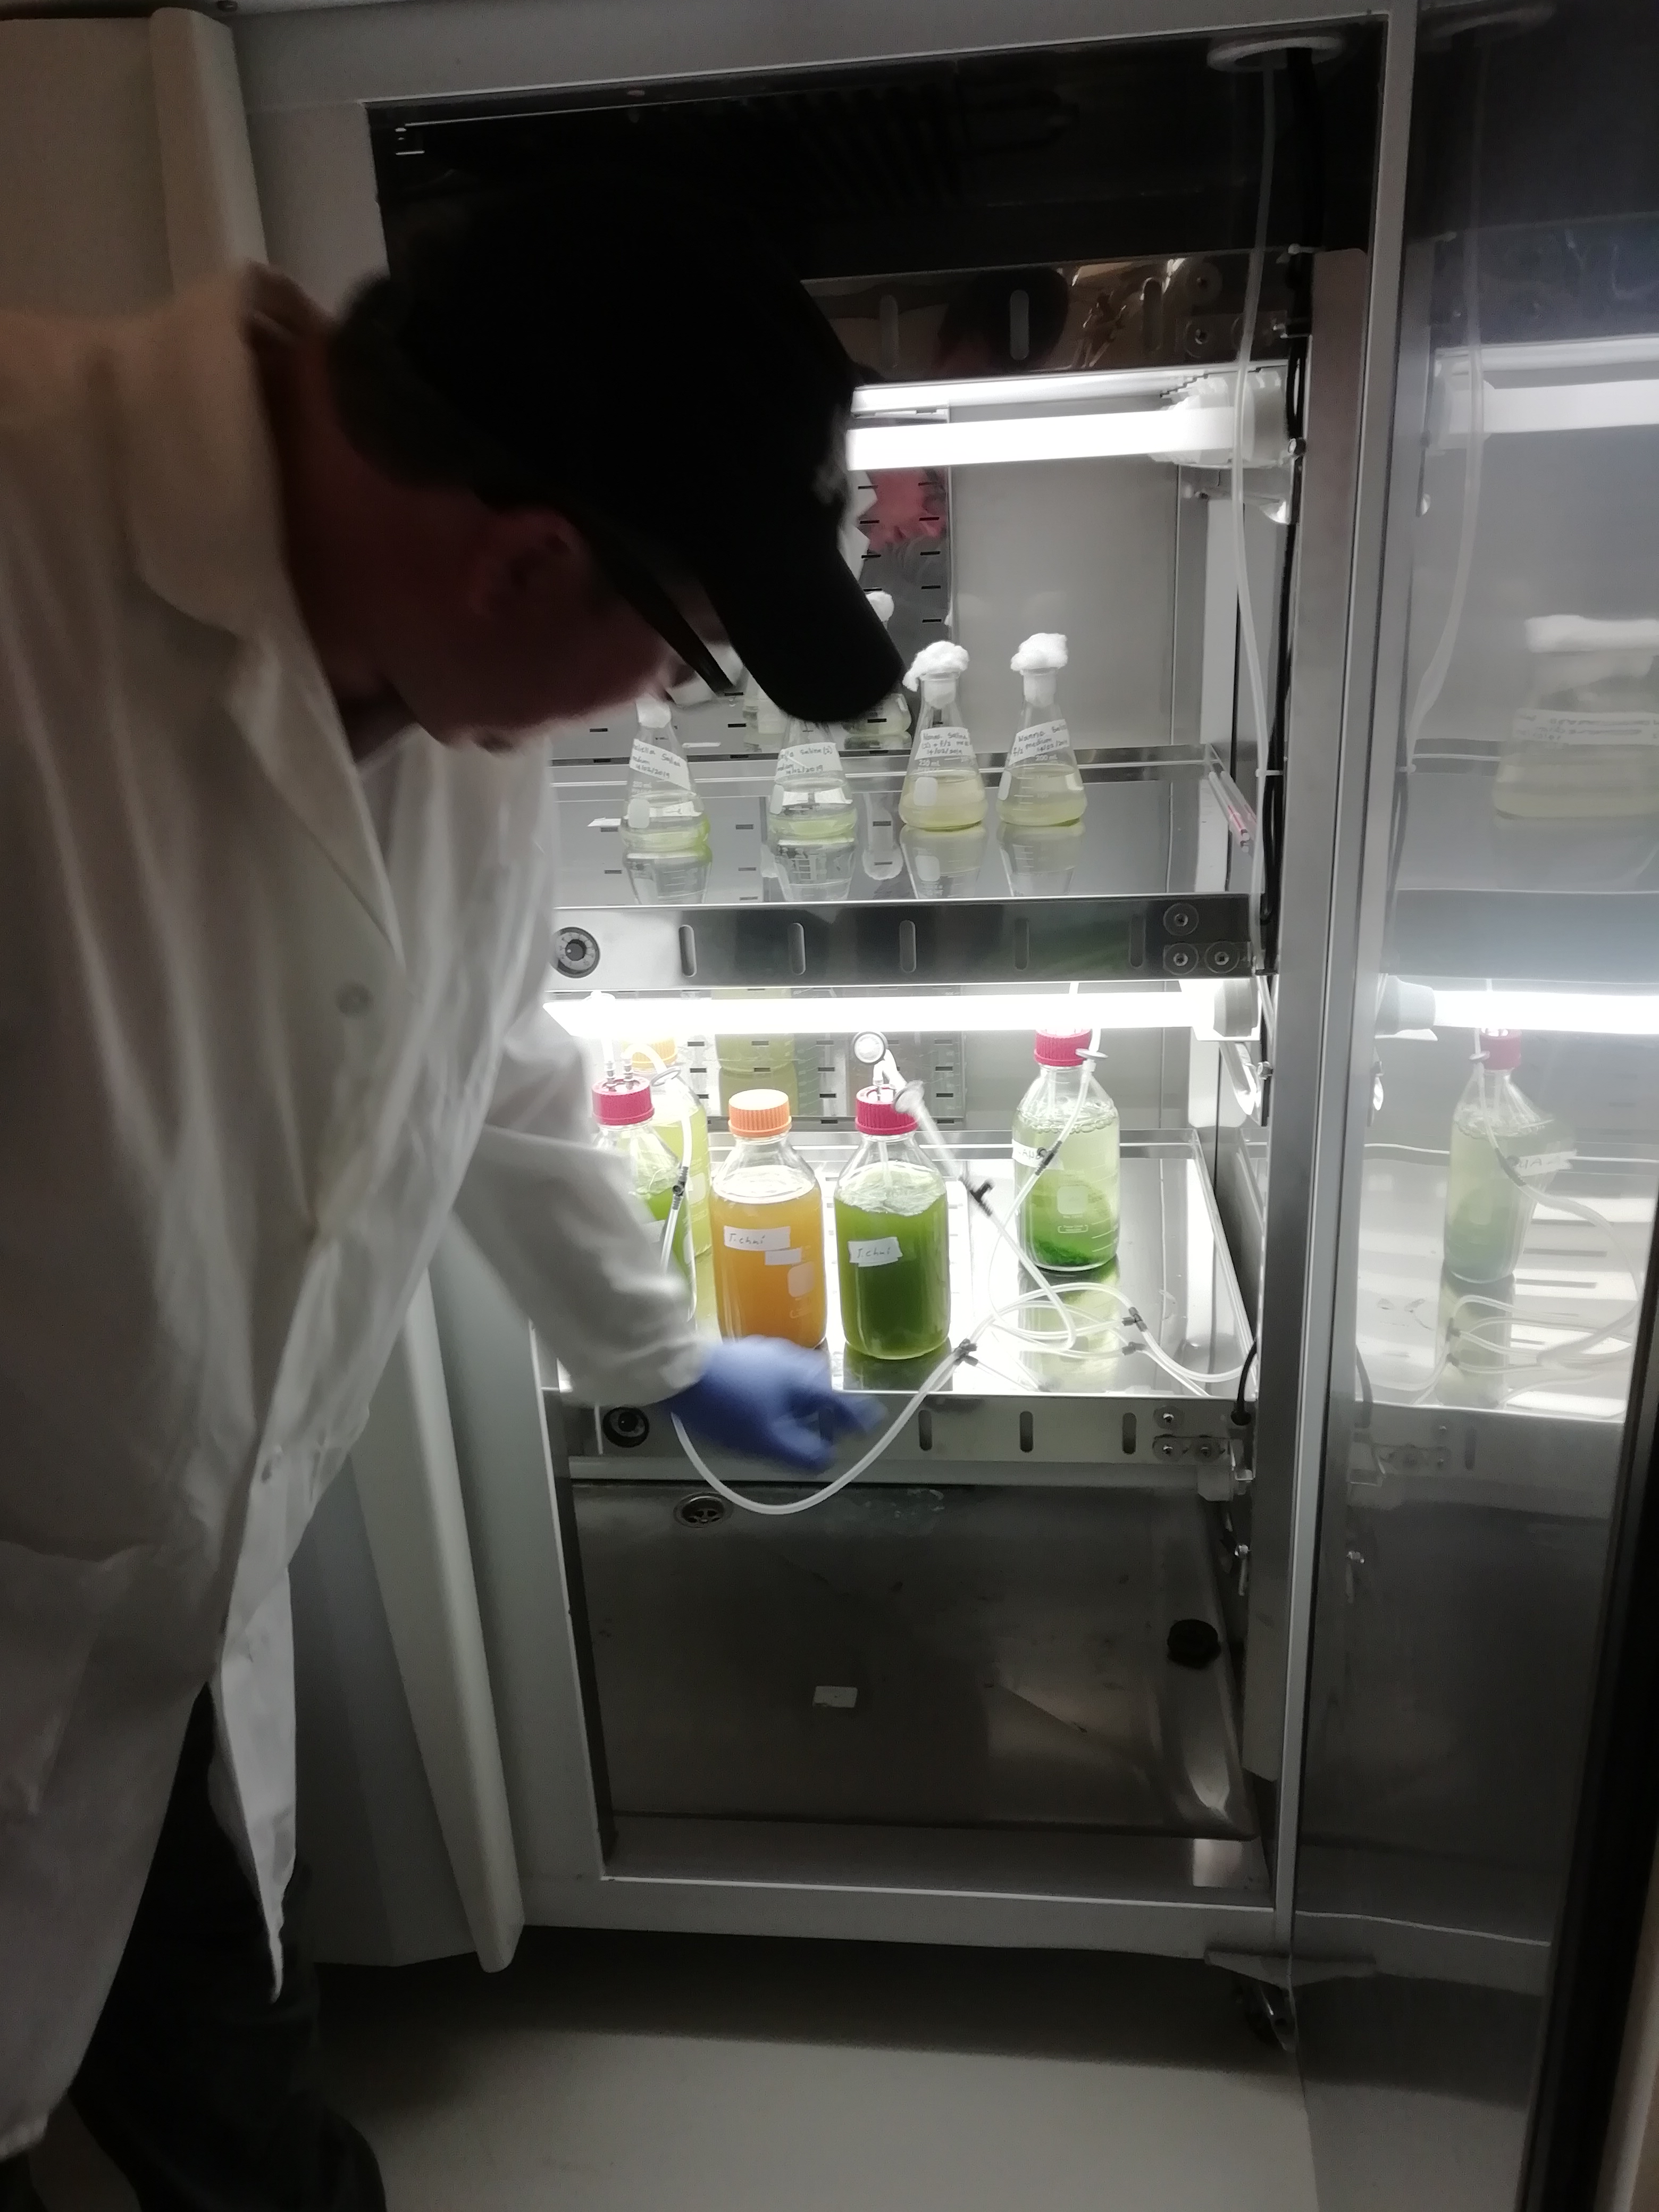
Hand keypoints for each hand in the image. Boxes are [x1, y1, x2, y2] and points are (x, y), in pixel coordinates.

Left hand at [666, 1339, 881, 1473]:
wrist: (679, 1370)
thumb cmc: (728, 1406)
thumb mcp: (767, 1440)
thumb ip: (802, 1453)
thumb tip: (827, 1459)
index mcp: (804, 1381)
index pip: (841, 1401)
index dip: (858, 1417)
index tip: (871, 1424)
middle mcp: (792, 1362)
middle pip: (820, 1389)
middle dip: (828, 1411)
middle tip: (828, 1434)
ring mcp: (768, 1354)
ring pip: (797, 1382)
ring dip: (803, 1405)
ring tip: (796, 1427)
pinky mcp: (746, 1355)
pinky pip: (776, 1377)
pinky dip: (782, 1396)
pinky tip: (765, 1409)